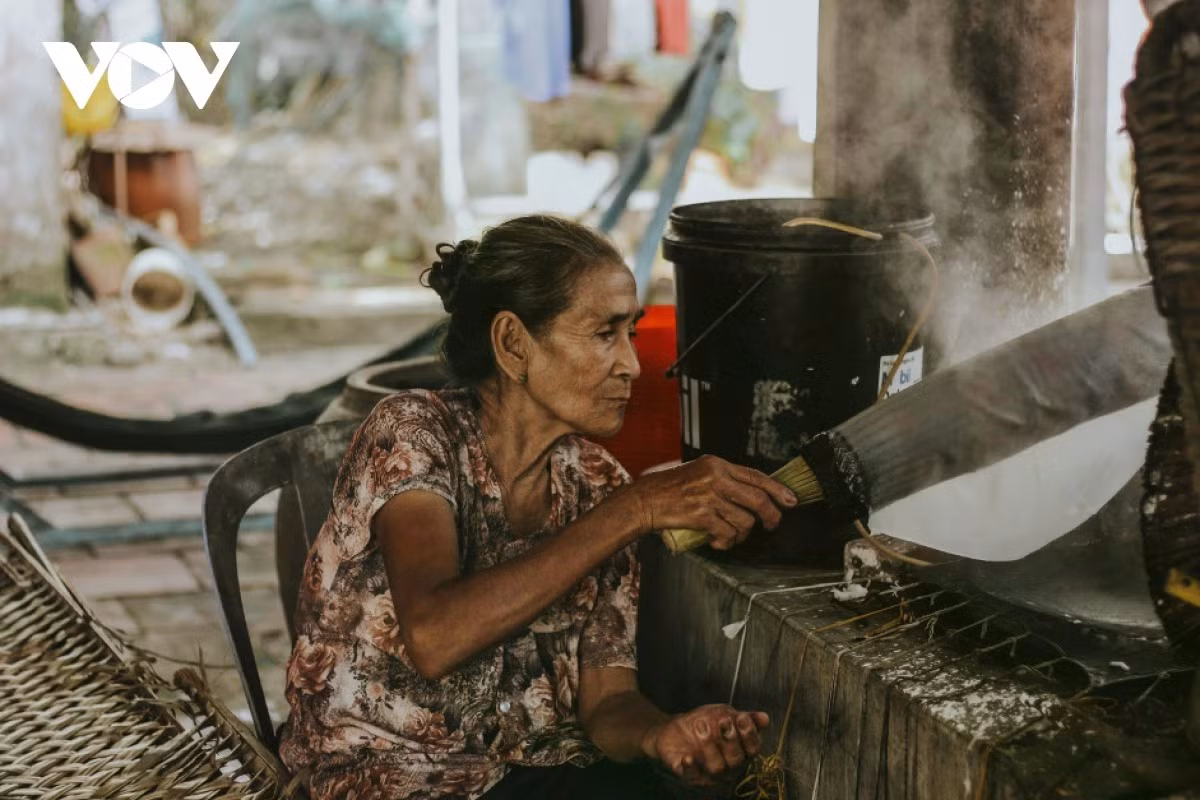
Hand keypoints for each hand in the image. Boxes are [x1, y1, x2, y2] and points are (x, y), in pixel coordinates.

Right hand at [618, 455, 796, 549]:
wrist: (644, 500)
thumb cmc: (670, 489)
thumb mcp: (699, 473)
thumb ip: (723, 480)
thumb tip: (752, 495)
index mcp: (717, 464)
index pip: (756, 475)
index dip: (777, 489)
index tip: (791, 500)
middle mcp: (716, 477)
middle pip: (758, 499)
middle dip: (771, 516)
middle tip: (772, 525)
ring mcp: (709, 496)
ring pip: (744, 520)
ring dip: (741, 534)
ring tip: (731, 536)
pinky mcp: (701, 515)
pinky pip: (727, 533)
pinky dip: (726, 541)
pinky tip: (717, 541)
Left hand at [643, 704, 769, 784]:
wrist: (674, 729)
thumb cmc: (705, 723)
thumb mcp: (724, 715)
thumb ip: (744, 718)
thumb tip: (765, 718)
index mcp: (740, 753)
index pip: (752, 750)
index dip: (749, 735)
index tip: (741, 718)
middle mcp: (728, 768)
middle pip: (736, 760)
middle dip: (731, 740)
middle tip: (724, 722)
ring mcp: (708, 774)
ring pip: (716, 767)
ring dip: (709, 746)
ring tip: (701, 726)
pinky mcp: (688, 775)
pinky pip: (691, 776)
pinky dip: (690, 767)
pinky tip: (687, 757)